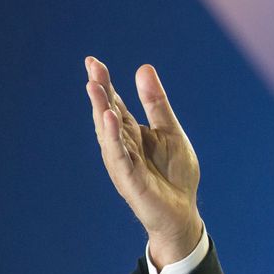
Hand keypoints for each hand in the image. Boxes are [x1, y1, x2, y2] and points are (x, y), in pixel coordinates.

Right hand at [84, 56, 202, 268]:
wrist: (183, 211)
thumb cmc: (175, 173)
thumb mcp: (170, 131)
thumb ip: (156, 104)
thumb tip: (143, 68)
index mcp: (132, 132)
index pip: (115, 103)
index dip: (104, 83)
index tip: (92, 61)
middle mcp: (123, 145)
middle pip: (107, 113)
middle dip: (99, 91)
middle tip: (91, 67)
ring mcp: (124, 162)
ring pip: (108, 132)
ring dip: (100, 109)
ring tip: (94, 86)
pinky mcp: (130, 179)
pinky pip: (119, 156)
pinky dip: (113, 137)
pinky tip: (109, 119)